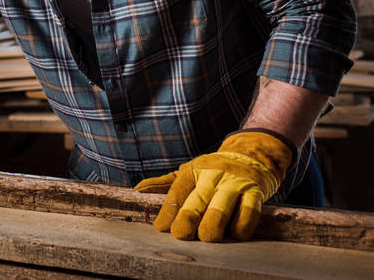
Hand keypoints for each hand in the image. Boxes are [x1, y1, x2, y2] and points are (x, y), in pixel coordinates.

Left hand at [134, 130, 293, 241]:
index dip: (168, 212)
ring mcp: (235, 183)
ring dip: (211, 226)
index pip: (176, 192)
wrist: (251, 156)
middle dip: (186, 220)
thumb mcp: (189, 172)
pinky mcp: (256, 192)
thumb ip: (165, 184)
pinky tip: (234, 234)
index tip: (161, 227)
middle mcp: (212, 175)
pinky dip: (241, 227)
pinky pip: (248, 213)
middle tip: (180, 235)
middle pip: (196, 201)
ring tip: (206, 238)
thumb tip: (138, 189)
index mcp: (193, 171)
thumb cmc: (213, 171)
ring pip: (220, 208)